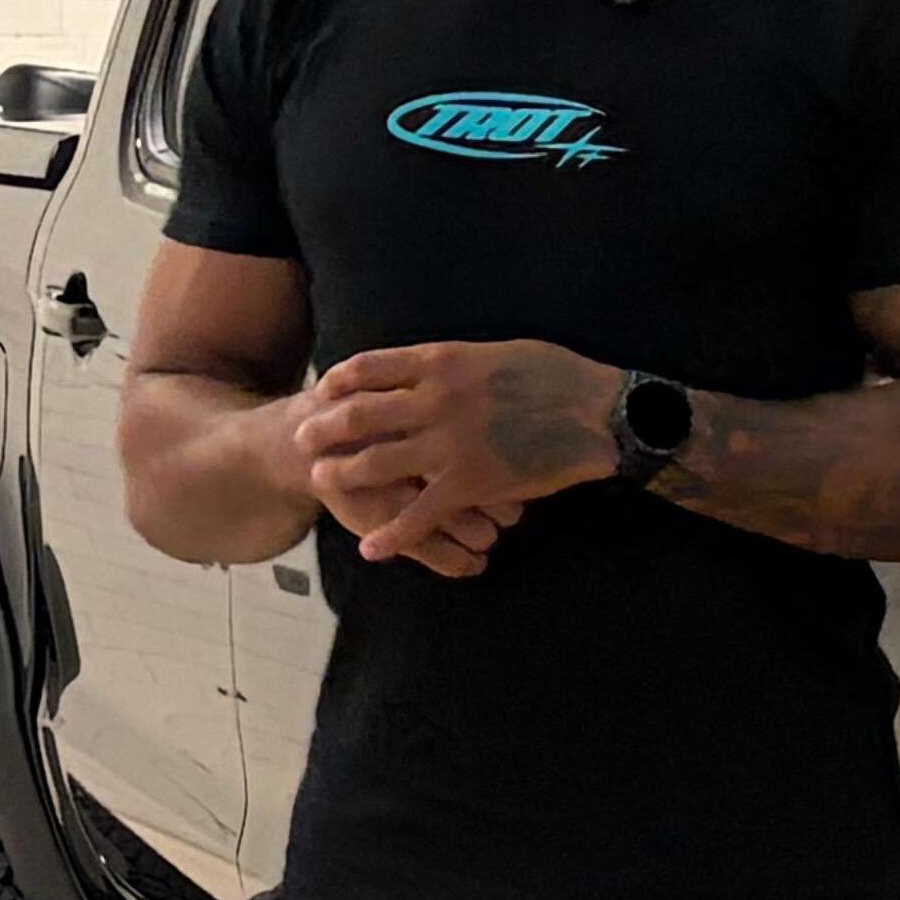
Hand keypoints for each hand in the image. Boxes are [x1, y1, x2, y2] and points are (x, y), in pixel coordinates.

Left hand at [293, 341, 620, 566]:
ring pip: (377, 462)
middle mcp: (434, 400)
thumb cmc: (558, 375)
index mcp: (442, 362)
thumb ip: (457, 362)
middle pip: (359, 413)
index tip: (323, 388)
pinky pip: (419, 514)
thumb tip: (431, 368)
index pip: (370, 366)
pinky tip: (369, 548)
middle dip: (324, 426)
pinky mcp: (469, 484)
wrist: (598, 413)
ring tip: (319, 479)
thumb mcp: (498, 351)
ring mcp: (449, 444)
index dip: (340, 379)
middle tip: (301, 436)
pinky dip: (390, 533)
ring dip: (342, 472)